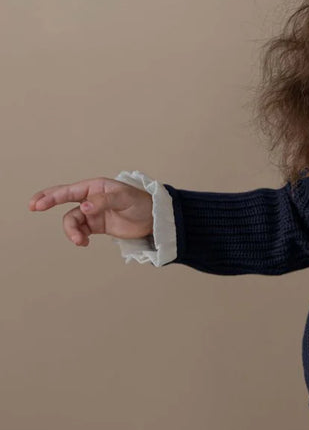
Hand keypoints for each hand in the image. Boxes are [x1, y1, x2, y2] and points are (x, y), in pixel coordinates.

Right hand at [28, 178, 153, 245]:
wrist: (154, 219)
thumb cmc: (142, 203)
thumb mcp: (124, 199)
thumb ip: (103, 201)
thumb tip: (83, 207)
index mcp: (95, 186)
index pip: (69, 190)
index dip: (52, 196)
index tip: (39, 205)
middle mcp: (90, 197)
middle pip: (62, 198)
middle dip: (47, 201)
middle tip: (33, 207)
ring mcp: (92, 212)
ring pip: (71, 220)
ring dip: (72, 231)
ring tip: (81, 241)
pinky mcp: (96, 225)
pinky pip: (80, 231)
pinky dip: (78, 237)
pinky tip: (84, 242)